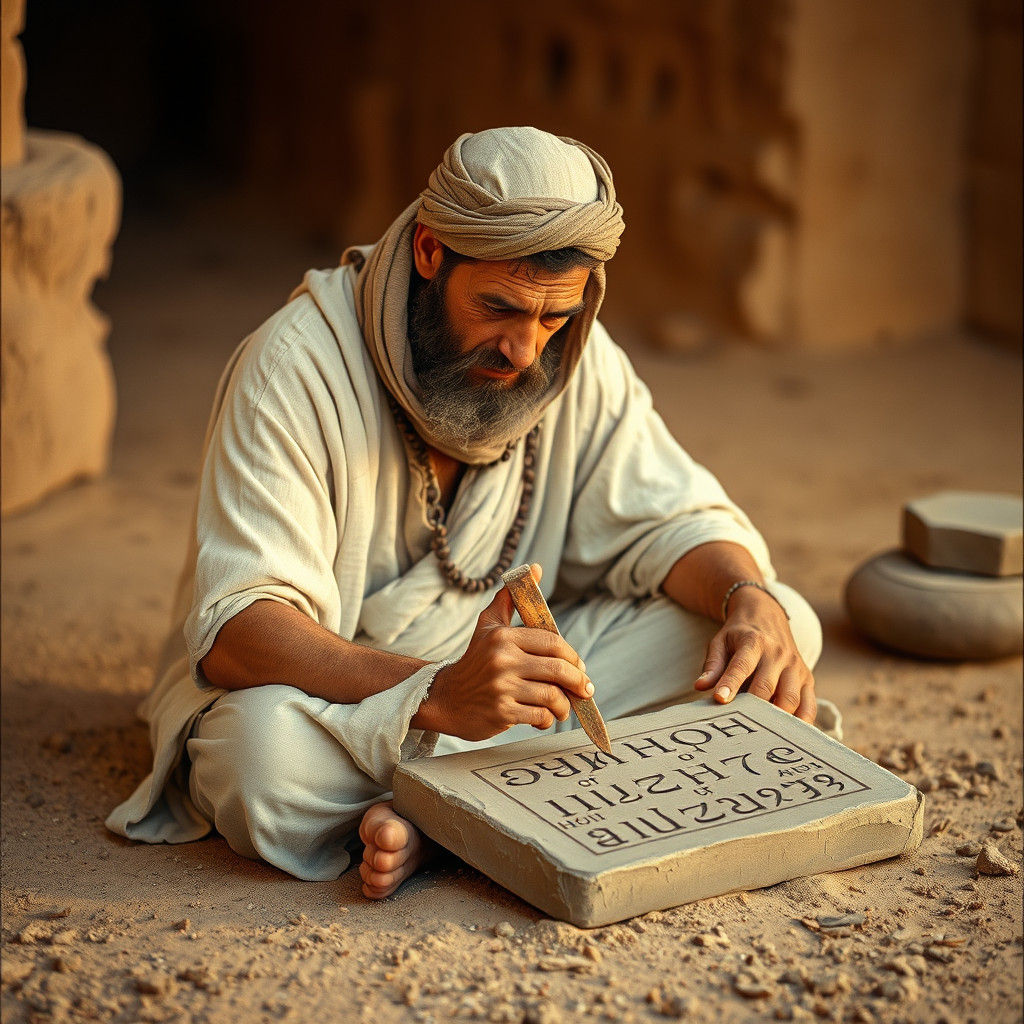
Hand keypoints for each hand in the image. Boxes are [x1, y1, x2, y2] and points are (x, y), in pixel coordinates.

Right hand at [416, 569, 593, 740]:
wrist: (445, 698)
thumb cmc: (475, 660)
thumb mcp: (489, 625)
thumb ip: (511, 598)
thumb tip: (535, 568)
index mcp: (503, 636)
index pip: (553, 642)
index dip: (572, 656)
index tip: (580, 667)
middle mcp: (502, 660)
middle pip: (558, 669)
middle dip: (578, 682)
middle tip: (584, 689)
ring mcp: (502, 687)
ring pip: (552, 696)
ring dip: (564, 706)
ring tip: (563, 707)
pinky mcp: (502, 712)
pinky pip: (540, 716)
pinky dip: (548, 719)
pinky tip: (543, 717)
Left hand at [693, 586, 815, 722]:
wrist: (767, 615)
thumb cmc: (739, 634)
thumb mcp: (720, 641)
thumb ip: (712, 665)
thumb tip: (701, 687)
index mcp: (754, 642)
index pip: (741, 666)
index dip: (730, 683)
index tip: (719, 699)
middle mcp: (779, 654)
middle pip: (767, 686)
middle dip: (753, 708)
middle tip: (739, 726)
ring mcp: (796, 667)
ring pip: (790, 699)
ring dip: (775, 719)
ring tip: (759, 734)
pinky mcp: (807, 679)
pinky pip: (809, 706)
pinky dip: (801, 723)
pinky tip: (787, 736)